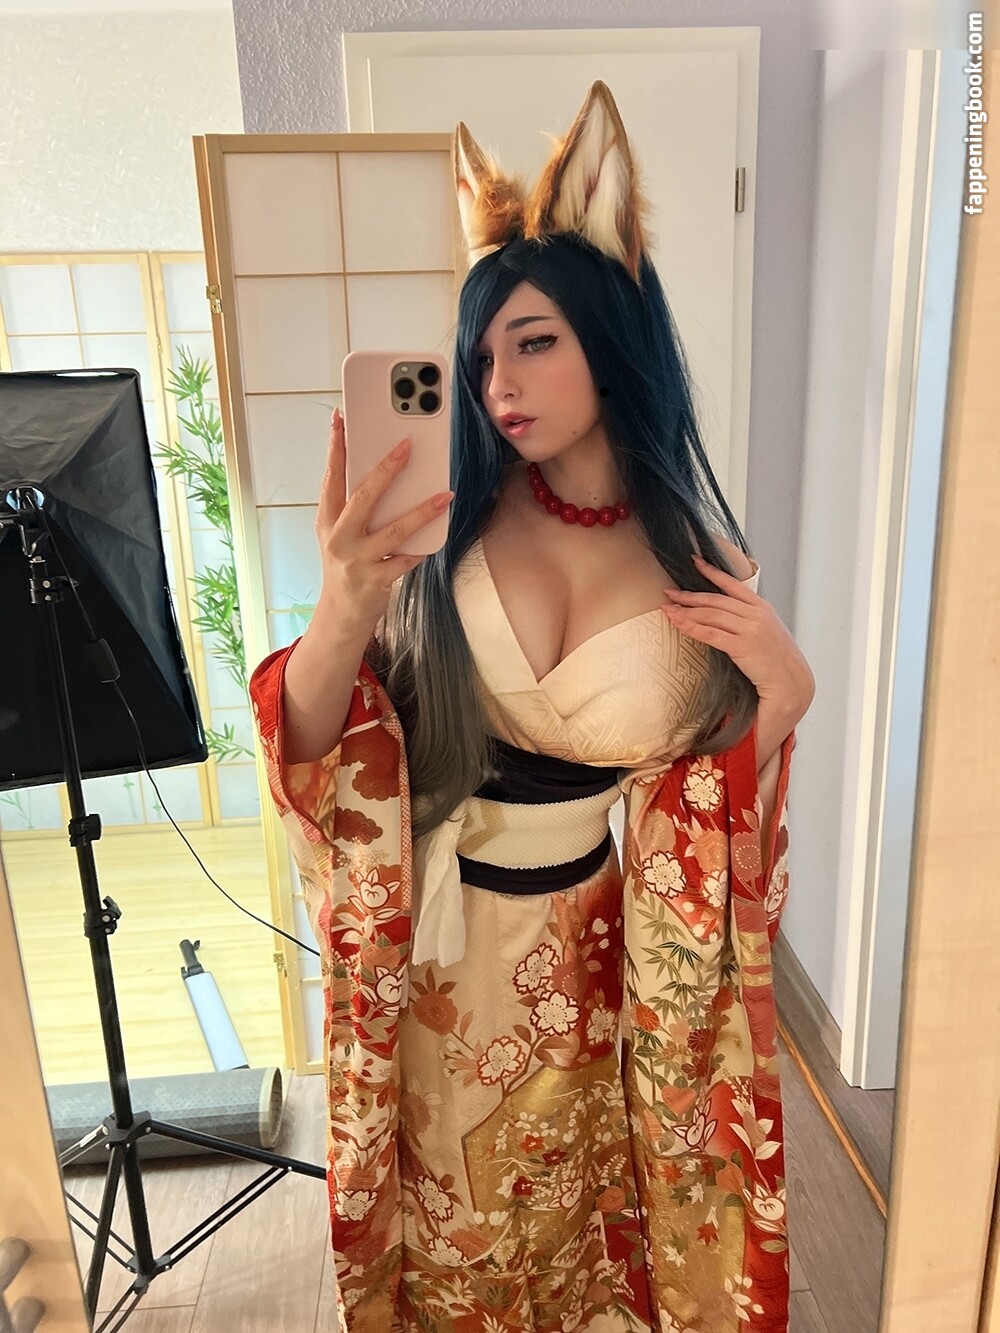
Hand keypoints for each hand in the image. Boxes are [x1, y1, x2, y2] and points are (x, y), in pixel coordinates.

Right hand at [316, 407, 453, 629]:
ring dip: (421, 511)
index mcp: (327, 520)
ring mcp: (357, 560)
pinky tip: (437, 534)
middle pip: (363, 497)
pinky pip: (405, 559)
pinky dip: (421, 547)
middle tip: (406, 446)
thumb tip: (384, 471)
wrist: (340, 614)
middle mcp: (339, 538)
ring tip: (443, 495)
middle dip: (386, 469)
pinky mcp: (376, 580)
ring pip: (392, 530)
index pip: (331, 477)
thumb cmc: (345, 565)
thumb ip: (354, 507)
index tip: (340, 419)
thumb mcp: (339, 534)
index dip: (335, 447)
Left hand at [661, 553, 814, 714]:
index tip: (695, 562)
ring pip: (710, 615)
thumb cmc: (778, 660)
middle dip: (689, 596)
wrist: (791, 681)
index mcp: (762, 607)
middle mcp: (756, 614)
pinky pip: (711, 634)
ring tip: (668, 609)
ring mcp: (749, 629)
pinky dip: (691, 627)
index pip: (733, 584)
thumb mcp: (769, 630)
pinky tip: (678, 624)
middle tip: (670, 593)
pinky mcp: (742, 646)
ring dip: (686, 611)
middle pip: (715, 600)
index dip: (712, 572)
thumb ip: (751, 618)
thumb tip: (728, 614)